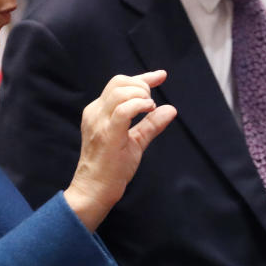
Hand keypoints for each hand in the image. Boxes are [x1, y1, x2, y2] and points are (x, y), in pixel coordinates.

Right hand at [64, 70, 176, 230]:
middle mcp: (96, 113)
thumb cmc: (112, 168)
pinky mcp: (107, 134)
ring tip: (150, 108)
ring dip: (141, 95)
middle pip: (118, 82)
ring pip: (120, 91)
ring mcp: (99, 122)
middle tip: (152, 103)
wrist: (94, 190)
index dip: (143, 77)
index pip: (118, 84)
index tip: (162, 75)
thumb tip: (171, 109)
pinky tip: (149, 109)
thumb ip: (151, 124)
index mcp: (98, 112)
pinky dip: (139, 105)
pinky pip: (123, 110)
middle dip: (142, 85)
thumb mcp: (135, 141)